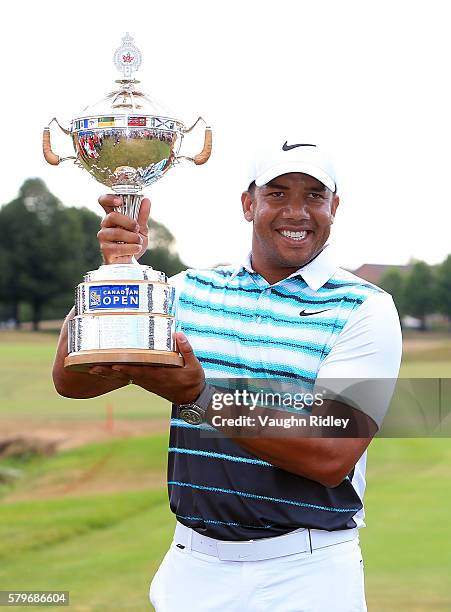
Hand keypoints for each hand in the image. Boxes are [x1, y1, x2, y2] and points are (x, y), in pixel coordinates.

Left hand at [88, 332, 204, 404]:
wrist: (192, 399)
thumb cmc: (193, 381)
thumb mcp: (194, 365)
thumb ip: (186, 349)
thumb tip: (177, 333)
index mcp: (160, 374)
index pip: (140, 371)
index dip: (126, 369)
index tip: (113, 364)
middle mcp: (150, 379)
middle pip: (126, 374)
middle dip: (109, 370)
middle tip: (92, 366)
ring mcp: (147, 382)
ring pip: (125, 376)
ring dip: (109, 372)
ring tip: (93, 367)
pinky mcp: (147, 382)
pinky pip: (130, 377)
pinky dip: (118, 374)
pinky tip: (108, 369)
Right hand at [97, 194, 150, 263]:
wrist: (131, 263)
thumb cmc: (133, 244)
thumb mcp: (141, 229)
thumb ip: (142, 216)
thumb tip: (146, 200)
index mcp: (113, 217)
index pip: (103, 201)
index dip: (109, 198)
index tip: (120, 201)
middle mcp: (105, 226)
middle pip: (112, 216)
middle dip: (128, 222)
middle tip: (137, 228)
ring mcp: (103, 238)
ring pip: (116, 233)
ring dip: (132, 237)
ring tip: (138, 242)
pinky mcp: (106, 251)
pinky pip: (118, 248)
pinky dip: (131, 248)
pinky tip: (136, 248)